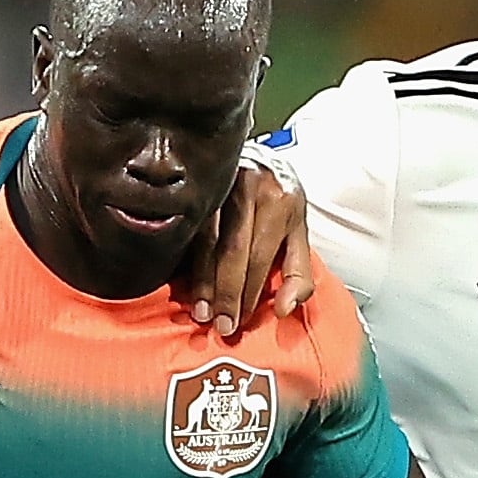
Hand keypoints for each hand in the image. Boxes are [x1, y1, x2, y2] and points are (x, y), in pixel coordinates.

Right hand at [190, 156, 317, 340]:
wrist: (258, 153)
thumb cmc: (278, 200)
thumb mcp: (299, 231)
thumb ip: (298, 272)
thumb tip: (284, 309)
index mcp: (281, 201)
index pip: (260, 255)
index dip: (248, 292)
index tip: (238, 322)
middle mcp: (251, 187)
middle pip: (232, 249)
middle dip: (225, 291)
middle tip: (217, 324)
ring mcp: (221, 182)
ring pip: (206, 238)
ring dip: (201, 278)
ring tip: (198, 310)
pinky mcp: (197, 182)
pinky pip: (188, 223)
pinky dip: (184, 255)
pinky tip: (179, 279)